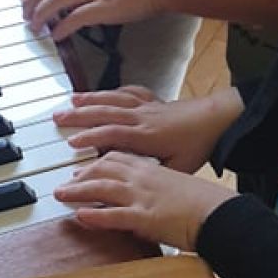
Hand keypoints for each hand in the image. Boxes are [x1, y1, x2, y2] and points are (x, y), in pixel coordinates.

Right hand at [51, 85, 242, 173]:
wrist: (219, 119)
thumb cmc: (200, 145)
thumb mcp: (180, 168)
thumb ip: (155, 174)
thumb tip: (134, 185)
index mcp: (147, 136)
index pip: (112, 134)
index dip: (91, 137)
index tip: (71, 141)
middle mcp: (143, 117)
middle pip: (106, 112)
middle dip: (80, 114)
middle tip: (57, 117)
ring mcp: (148, 106)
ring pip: (114, 99)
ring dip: (91, 99)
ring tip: (70, 101)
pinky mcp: (154, 101)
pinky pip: (130, 92)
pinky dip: (114, 91)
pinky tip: (104, 93)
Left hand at [54, 152, 235, 249]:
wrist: (217, 212)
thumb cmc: (201, 202)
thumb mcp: (175, 184)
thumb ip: (157, 184)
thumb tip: (147, 193)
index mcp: (150, 168)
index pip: (116, 157)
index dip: (95, 162)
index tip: (81, 169)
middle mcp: (143, 177)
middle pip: (103, 168)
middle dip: (79, 174)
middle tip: (63, 183)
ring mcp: (142, 196)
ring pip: (102, 188)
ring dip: (77, 191)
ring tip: (60, 195)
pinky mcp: (144, 217)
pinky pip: (113, 215)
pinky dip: (94, 215)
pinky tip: (80, 216)